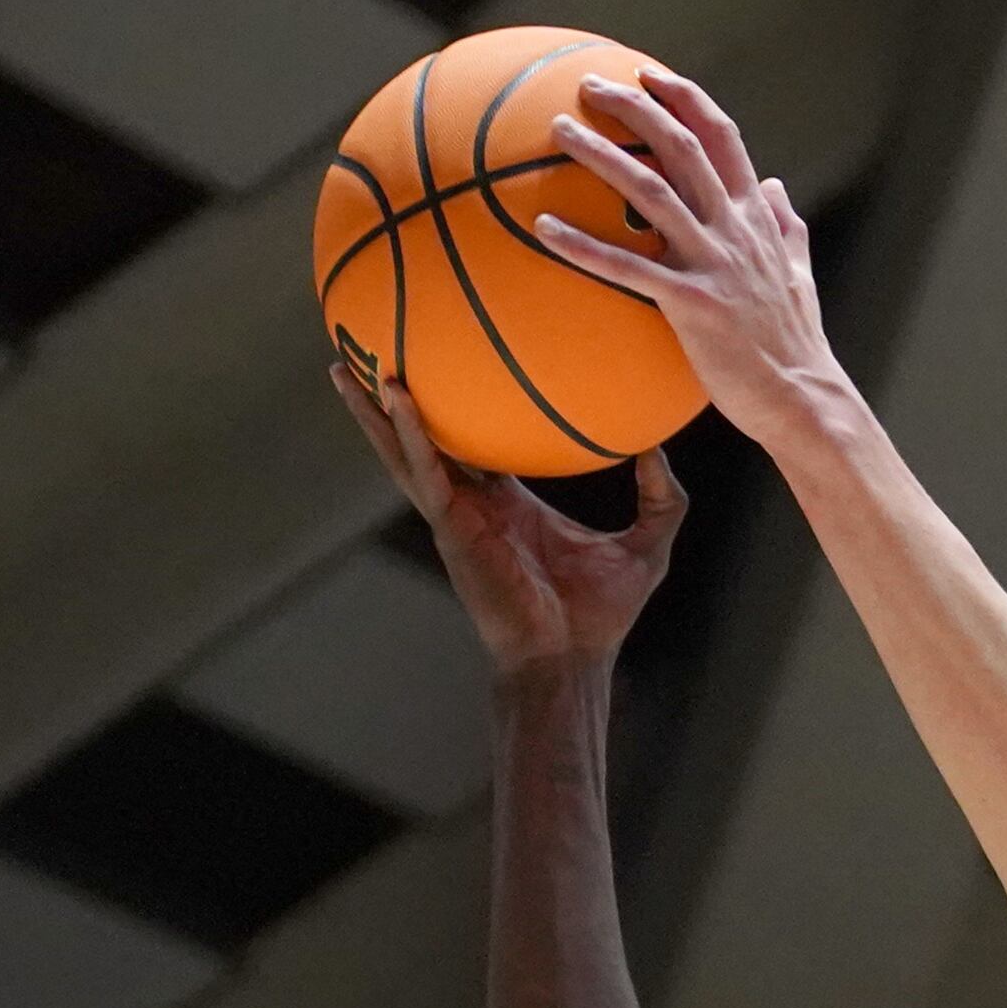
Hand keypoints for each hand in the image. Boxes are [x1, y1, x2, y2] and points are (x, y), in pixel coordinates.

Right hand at [333, 364, 679, 671]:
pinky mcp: (451, 527)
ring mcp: (457, 514)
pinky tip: (395, 397)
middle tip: (371, 350)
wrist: (570, 657)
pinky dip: (408, 433)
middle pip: (425, 439)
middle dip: (394, 401)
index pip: (478, 444)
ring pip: (404, 451)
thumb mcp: (646, 545)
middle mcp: (475, 503)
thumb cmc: (601, 613)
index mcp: (510, 501)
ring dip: (374, 410)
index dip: (461, 408)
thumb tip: (658, 445)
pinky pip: (425, 470)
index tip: (452, 364)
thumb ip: (661, 496)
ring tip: (345, 365)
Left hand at [534, 68, 843, 452]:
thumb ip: (786, 227)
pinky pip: (627, 268)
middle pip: (681, 148)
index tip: (648, 75)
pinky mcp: (692, 305)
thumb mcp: (799, 275)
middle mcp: (735, 231)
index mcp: (756, 220)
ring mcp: (713, 265)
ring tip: (559, 131)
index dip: (684, 99)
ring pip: (650, 192)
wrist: (805, 400)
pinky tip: (542, 230)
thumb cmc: (796, 345)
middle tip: (589, 87)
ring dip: (602, 156)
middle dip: (634, 108)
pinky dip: (583, 246)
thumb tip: (776, 186)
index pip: (723, 139)